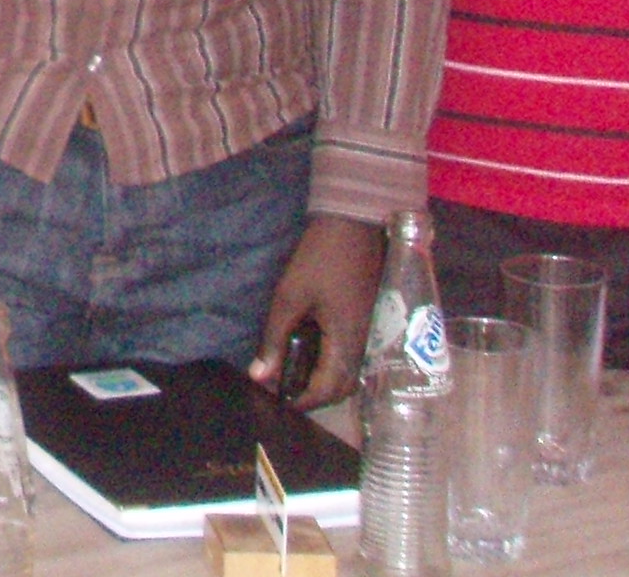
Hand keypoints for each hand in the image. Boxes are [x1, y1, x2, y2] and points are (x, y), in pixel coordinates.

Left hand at [251, 213, 383, 409]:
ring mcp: (369, 334)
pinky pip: (352, 357)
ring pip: (349, 374)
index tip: (277, 401)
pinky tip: (310, 352)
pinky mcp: (368, 323)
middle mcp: (363, 345)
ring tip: (292, 373)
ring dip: (324, 382)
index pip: (327, 391)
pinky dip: (332, 365)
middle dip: (313, 396)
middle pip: (341, 388)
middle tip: (283, 388)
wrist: (353, 226)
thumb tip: (259, 375)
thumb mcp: (289, 297)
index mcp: (346, 342)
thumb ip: (274, 338)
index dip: (302, 402)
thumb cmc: (319, 259)